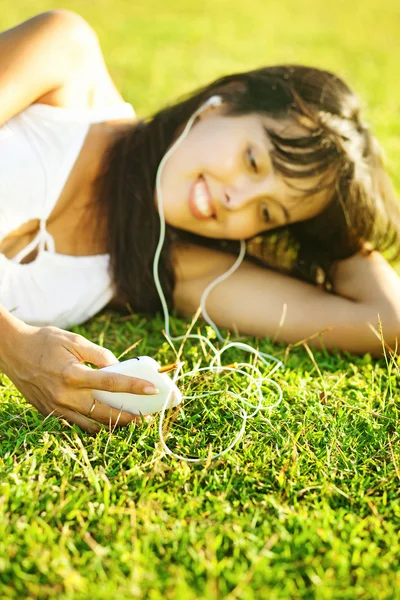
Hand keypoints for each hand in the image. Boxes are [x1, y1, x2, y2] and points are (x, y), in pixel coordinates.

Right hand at [2, 323, 158, 433]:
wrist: (12, 352)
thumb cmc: (45, 342)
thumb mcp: (74, 341)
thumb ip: (100, 355)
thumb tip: (119, 368)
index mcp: (73, 374)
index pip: (111, 383)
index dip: (134, 387)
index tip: (152, 389)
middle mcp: (65, 395)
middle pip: (104, 412)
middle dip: (128, 416)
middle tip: (144, 415)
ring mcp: (56, 407)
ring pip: (91, 424)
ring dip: (111, 424)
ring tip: (127, 418)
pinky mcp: (49, 412)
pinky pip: (76, 423)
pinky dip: (92, 423)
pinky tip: (104, 418)